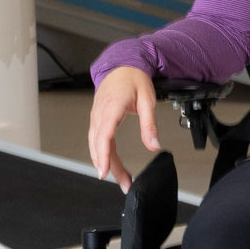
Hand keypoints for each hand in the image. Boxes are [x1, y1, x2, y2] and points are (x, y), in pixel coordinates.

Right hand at [87, 66, 159, 192]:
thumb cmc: (133, 79)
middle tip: (124, 183)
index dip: (103, 156)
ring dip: (105, 163)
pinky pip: (95, 140)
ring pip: (96, 145)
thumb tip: (154, 145)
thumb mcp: (147, 100)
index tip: (104, 172)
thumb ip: (149, 125)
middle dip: (109, 167)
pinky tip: (108, 164)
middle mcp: (100, 114)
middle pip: (99, 146)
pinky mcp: (97, 119)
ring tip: (120, 178)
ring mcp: (96, 117)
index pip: (104, 136)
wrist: (122, 65)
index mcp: (111, 108)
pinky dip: (101, 154)